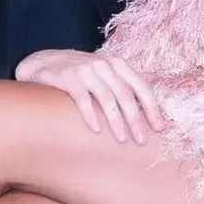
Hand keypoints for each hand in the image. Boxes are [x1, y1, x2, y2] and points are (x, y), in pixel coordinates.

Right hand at [14, 49, 165, 143]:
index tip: (159, 128)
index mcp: (117, 64)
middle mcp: (103, 65)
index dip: (152, 108)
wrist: (44, 63)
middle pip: (125, 94)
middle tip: (141, 140)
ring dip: (116, 120)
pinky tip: (96, 129)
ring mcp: (85, 70)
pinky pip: (82, 98)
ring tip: (122, 139)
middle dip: (135, 119)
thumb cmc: (81, 73)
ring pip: (106, 97)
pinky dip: (91, 115)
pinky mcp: (68, 77)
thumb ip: (124, 85)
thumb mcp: (105, 73)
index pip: (141, 86)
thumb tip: (151, 106)